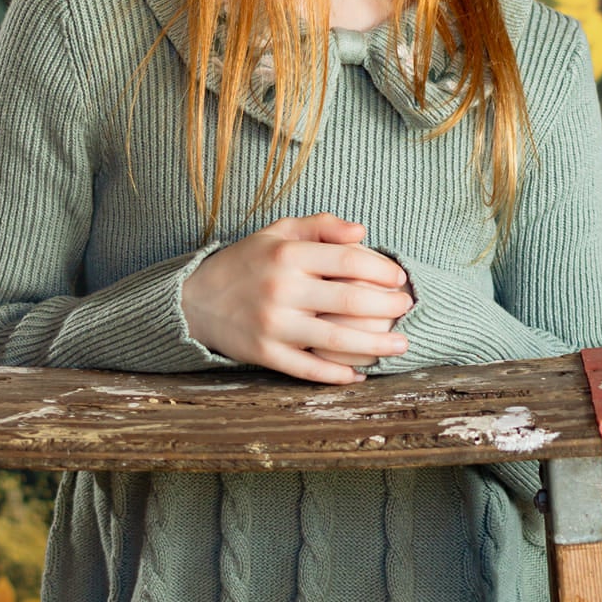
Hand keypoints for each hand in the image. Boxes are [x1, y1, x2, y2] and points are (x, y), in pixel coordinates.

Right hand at [180, 213, 414, 384]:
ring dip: (376, 345)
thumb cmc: (248, 262)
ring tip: (400, 345)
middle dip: (388, 307)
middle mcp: (282, 288)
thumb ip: (321, 226)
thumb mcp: (278, 232)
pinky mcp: (264, 353)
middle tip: (407, 309)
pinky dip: (338, 374)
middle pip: (350, 300)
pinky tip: (360, 375)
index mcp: (288, 254)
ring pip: (337, 338)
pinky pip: (309, 368)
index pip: (349, 260)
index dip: (382, 270)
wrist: (194, 300)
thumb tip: (363, 233)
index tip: (400, 279)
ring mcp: (274, 324)